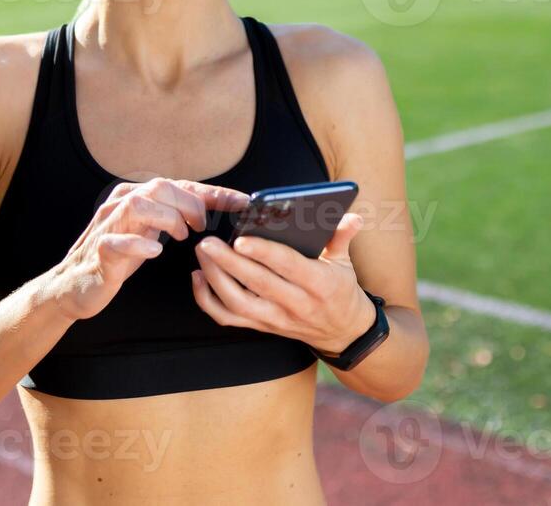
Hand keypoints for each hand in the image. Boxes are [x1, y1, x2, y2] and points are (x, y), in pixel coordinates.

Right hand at [47, 178, 248, 321]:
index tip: (243, 202)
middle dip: (190, 204)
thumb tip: (212, 210)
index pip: (180, 185)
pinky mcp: (100, 252)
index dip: (214, 193)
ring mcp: (108, 226)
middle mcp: (120, 204)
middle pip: (159, 187)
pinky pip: (117, 241)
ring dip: (167, 218)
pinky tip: (156, 251)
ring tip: (182, 236)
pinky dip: (139, 243)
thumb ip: (174, 216)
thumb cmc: (118, 256)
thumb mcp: (150, 231)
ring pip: (138, 206)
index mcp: (135, 195)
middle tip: (203, 226)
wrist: (75, 284)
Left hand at [191, 212, 375, 354]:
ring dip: (214, 279)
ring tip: (203, 253)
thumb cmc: (340, 288)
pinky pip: (228, 318)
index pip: (287, 266)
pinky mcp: (261, 326)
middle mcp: (295, 304)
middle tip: (207, 242)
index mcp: (319, 284)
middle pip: (255, 284)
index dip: (263, 253)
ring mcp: (276, 319)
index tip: (241, 239)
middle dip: (228, 263)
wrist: (342, 332)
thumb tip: (351, 217)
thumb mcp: (345, 262)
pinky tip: (198, 277)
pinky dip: (207, 300)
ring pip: (237, 303)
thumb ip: (342, 236)